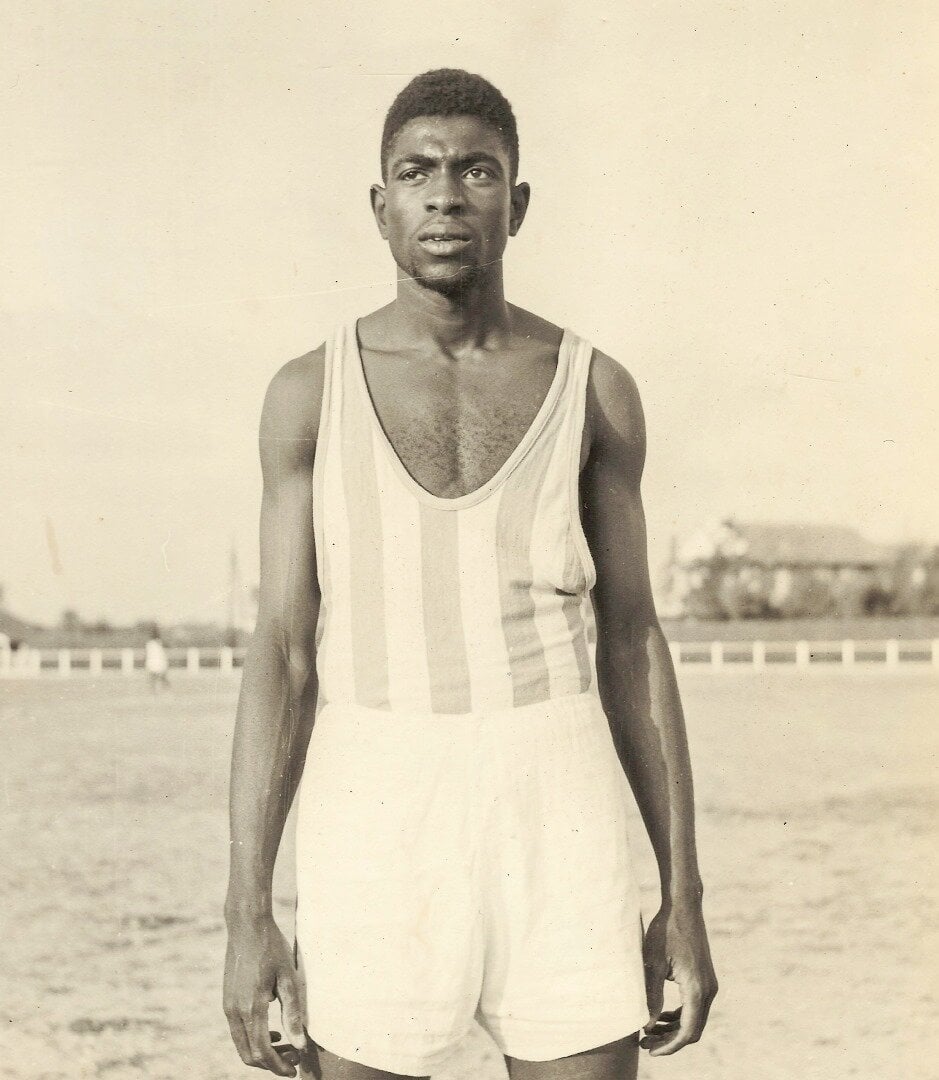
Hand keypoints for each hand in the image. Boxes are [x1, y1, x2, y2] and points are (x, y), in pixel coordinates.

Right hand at [223, 913, 306, 1075]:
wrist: (246, 925)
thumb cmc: (271, 948)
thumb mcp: (288, 978)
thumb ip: (293, 1013)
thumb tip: (301, 1044)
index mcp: (251, 1008)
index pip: (263, 1052)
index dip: (278, 1066)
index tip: (294, 1070)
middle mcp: (234, 1011)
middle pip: (249, 1055)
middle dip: (272, 1063)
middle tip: (295, 1058)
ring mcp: (228, 1007)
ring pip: (242, 1045)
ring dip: (263, 1052)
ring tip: (287, 1045)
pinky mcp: (227, 1001)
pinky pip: (238, 1031)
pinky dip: (254, 1039)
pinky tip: (272, 1031)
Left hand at [640, 900, 717, 1055]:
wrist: (683, 907)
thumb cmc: (665, 931)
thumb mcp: (653, 964)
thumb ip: (651, 996)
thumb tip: (647, 1025)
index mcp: (696, 989)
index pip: (687, 1031)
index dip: (669, 1046)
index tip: (650, 1050)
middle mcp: (707, 990)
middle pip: (692, 1029)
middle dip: (669, 1040)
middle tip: (645, 1042)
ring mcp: (709, 984)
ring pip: (694, 1019)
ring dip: (674, 1028)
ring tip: (649, 1030)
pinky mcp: (705, 978)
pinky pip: (694, 1006)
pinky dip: (679, 1015)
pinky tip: (661, 1015)